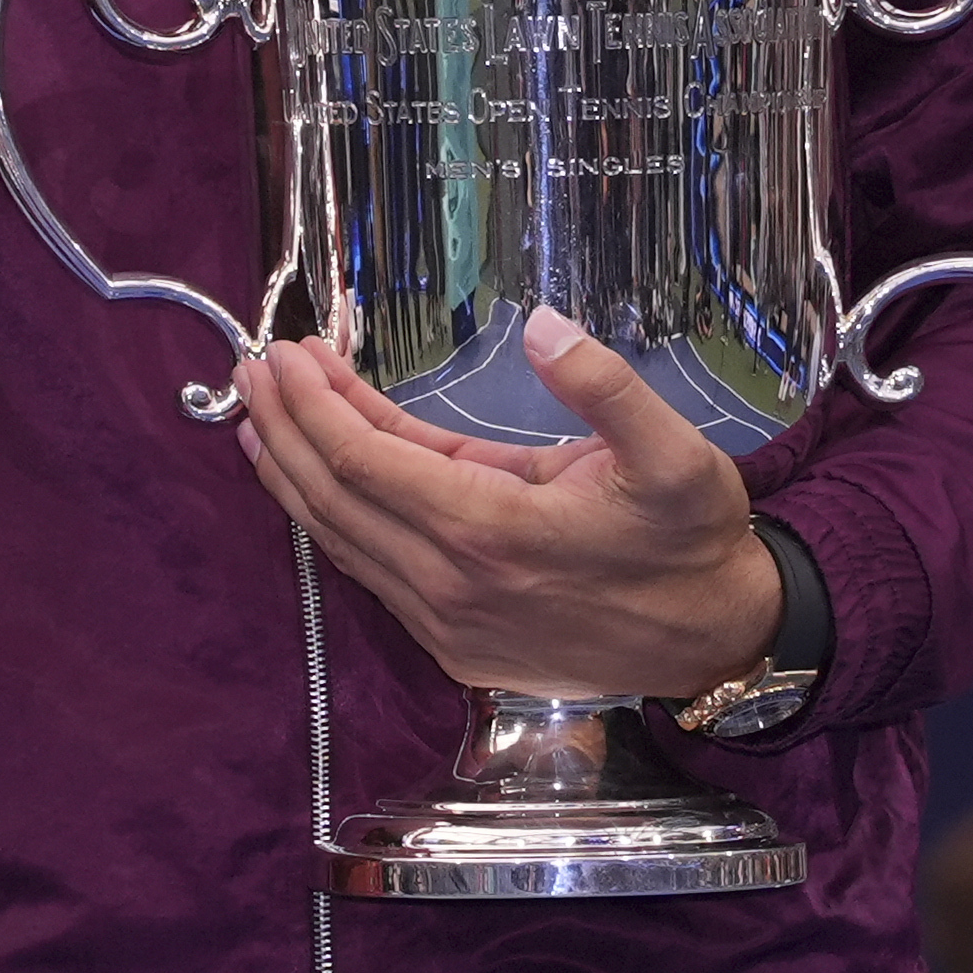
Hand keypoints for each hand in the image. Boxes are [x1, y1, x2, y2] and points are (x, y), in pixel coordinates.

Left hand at [230, 313, 781, 706]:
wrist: (719, 641)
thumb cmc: (692, 542)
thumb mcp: (677, 455)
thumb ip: (609, 388)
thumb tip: (545, 328)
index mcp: (491, 531)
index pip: (363, 460)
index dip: (313, 403)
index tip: (286, 352)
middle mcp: (451, 585)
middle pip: (332, 499)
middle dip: (283, 428)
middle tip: (253, 369)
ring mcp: (445, 623)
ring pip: (341, 541)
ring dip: (292, 476)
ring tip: (258, 417)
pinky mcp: (450, 644)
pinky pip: (370, 573)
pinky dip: (331, 521)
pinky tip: (313, 485)